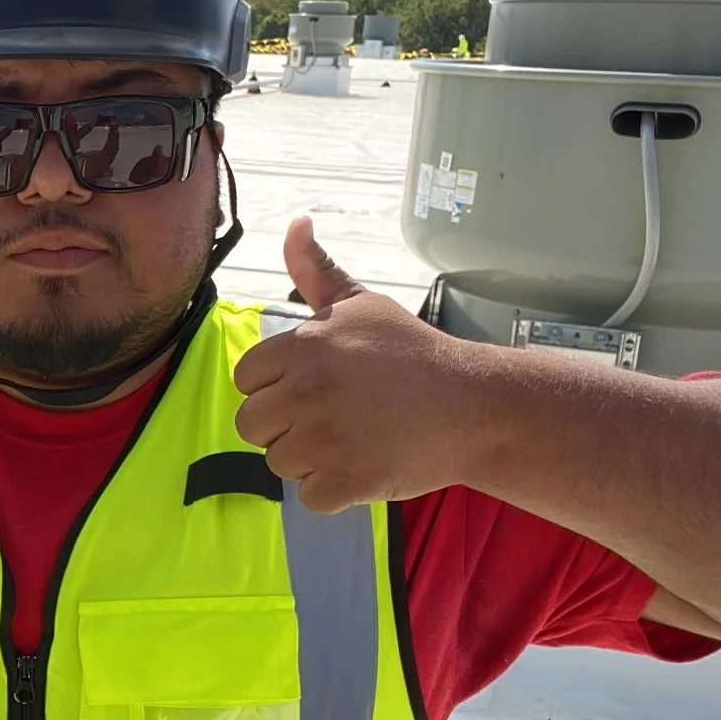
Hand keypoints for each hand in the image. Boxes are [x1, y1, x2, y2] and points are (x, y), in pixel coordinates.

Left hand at [232, 218, 486, 512]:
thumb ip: (315, 271)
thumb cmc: (412, 354)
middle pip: (252, 425)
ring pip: (278, 462)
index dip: (275, 386)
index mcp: (302, 347)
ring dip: (309, 458)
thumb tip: (296, 223)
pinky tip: (365, 464)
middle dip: (286, 425)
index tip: (314, 387)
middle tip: (334, 417)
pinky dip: (334, 490)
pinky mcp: (345, 480)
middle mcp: (306, 390)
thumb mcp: (362, 305)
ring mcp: (324, 439)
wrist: (474, 405)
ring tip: (353, 438)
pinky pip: (308, 496)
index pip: (246, 379)